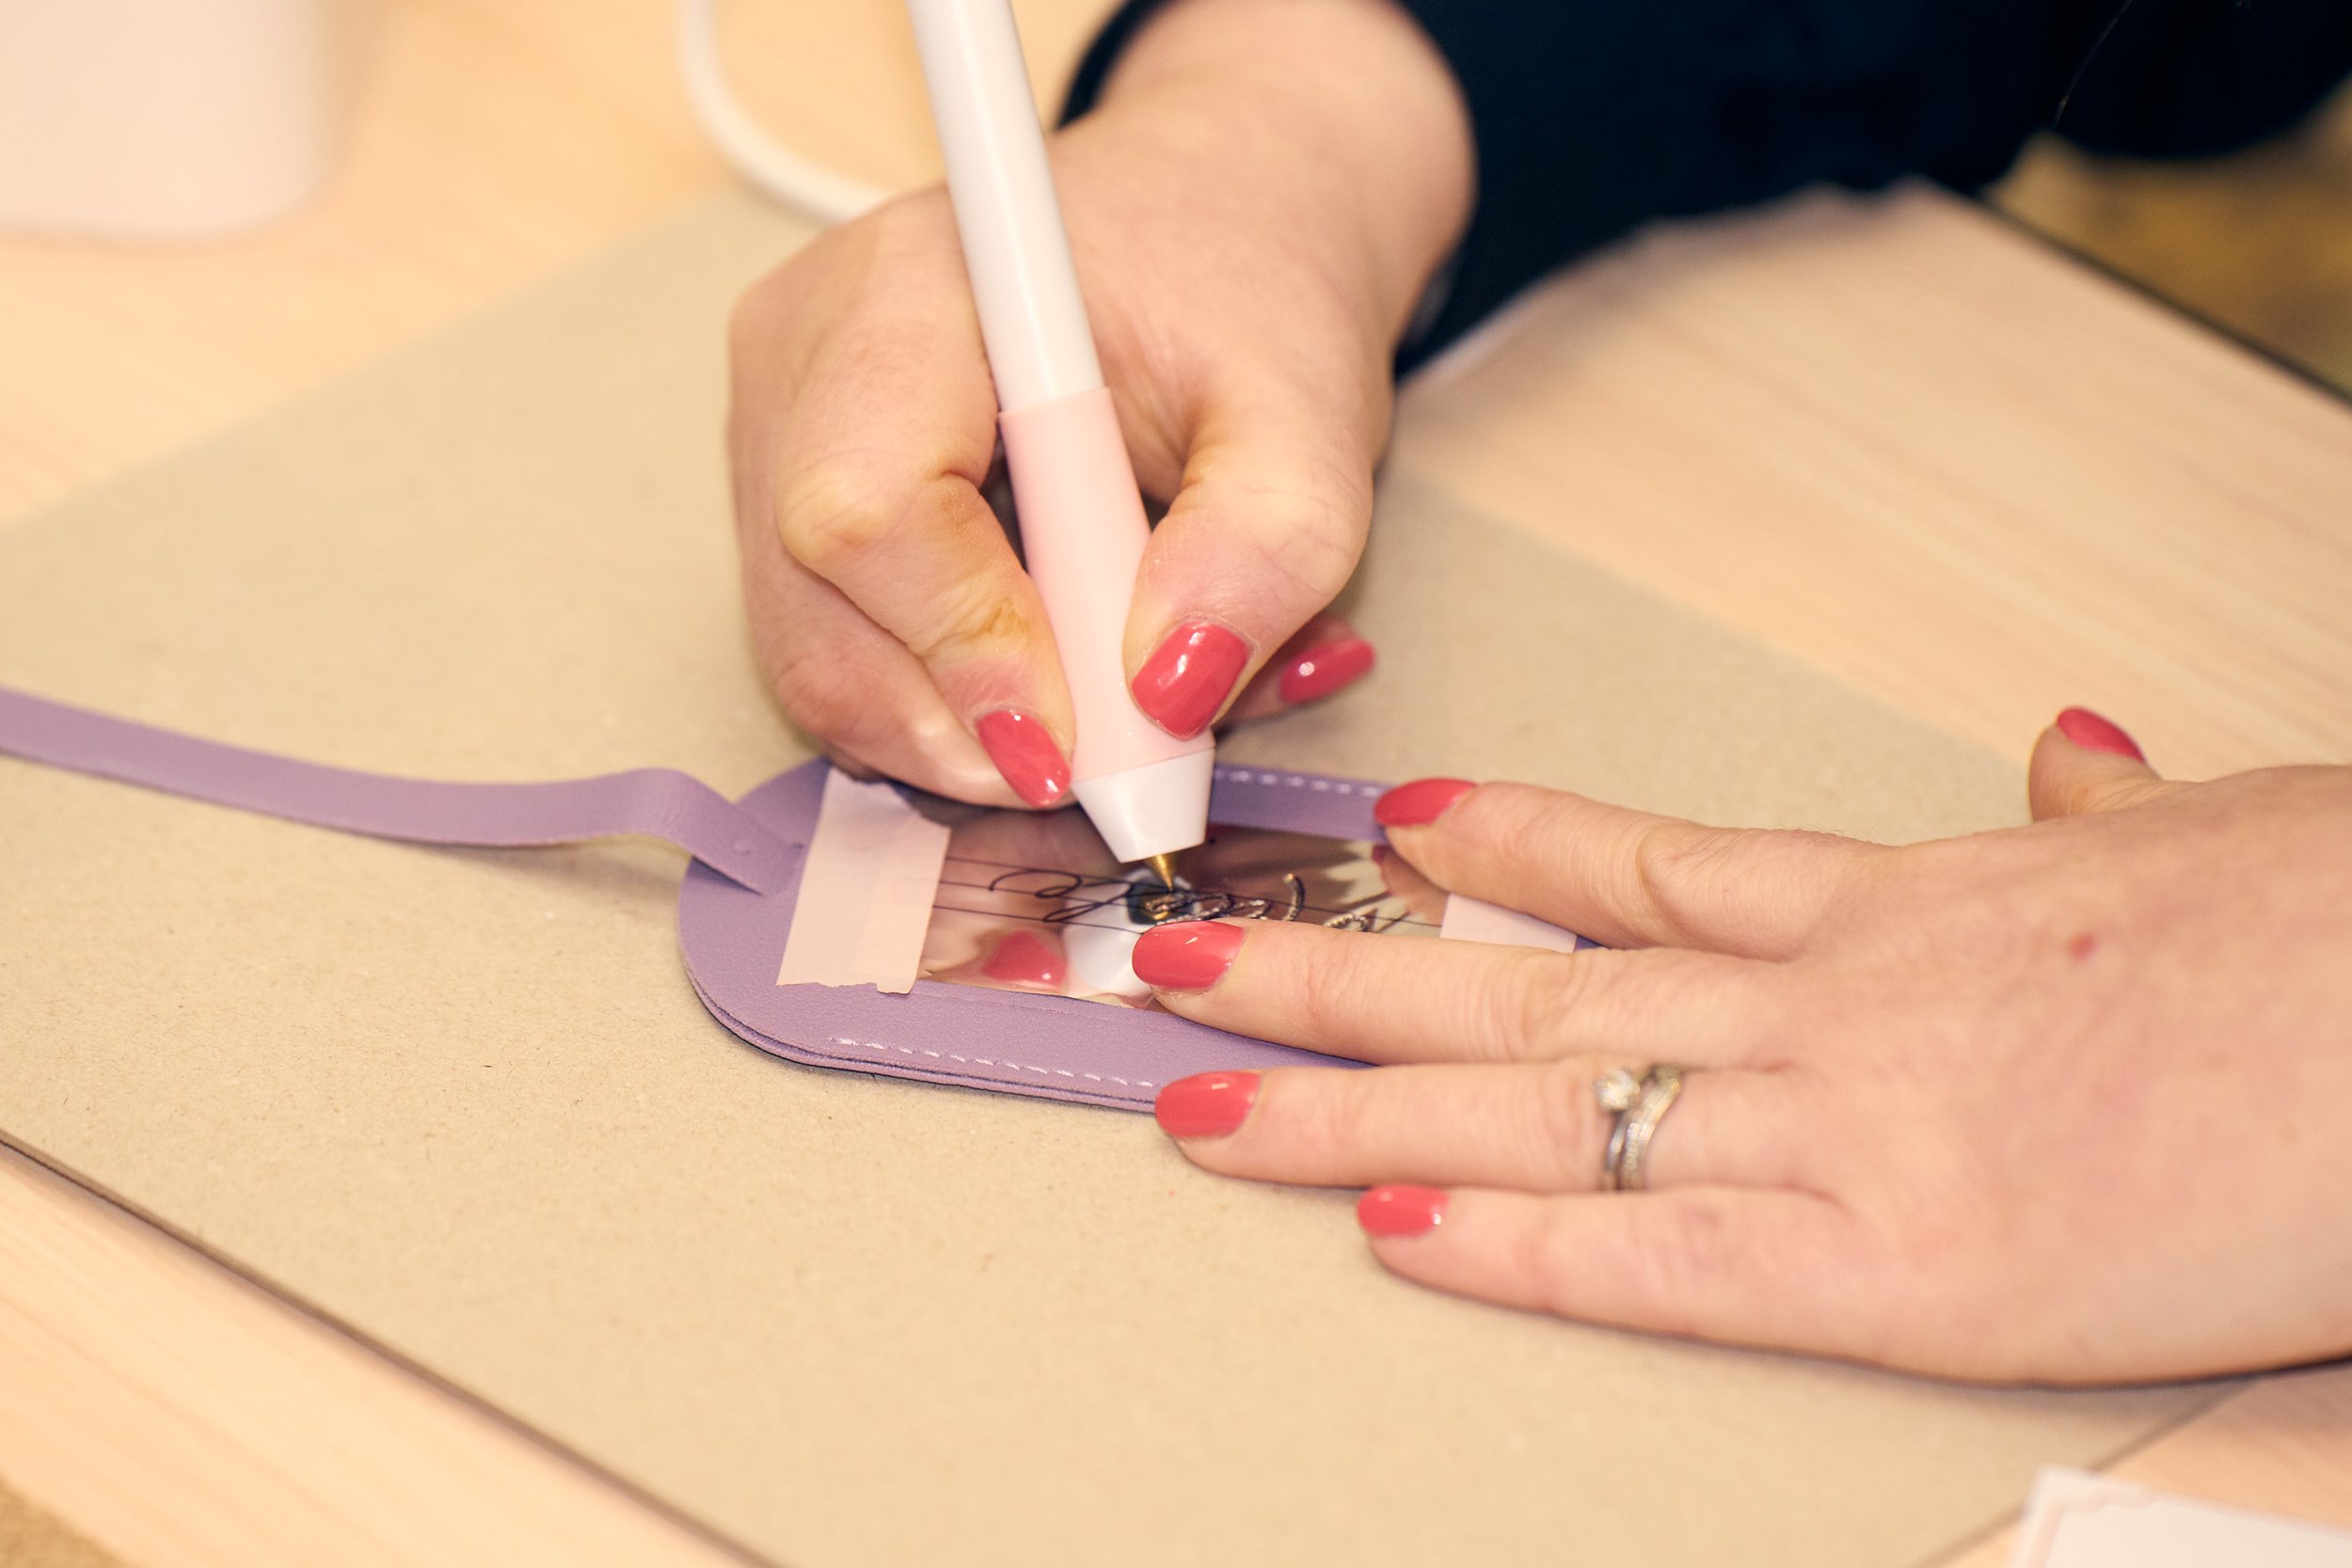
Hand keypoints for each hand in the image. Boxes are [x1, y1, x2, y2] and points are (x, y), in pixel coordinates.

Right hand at [727, 0, 1469, 805]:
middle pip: (816, 609)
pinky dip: (945, 713)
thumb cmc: (1242, 295)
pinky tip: (1048, 683)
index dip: (963, 646)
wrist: (1205, 230)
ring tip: (1100, 721)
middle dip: (959, 729)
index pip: (867, 503)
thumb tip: (1169, 695)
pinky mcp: (788, 504)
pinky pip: (836, 656)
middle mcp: (803, 355)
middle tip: (1103, 776)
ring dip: (958, 737)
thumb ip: (1267, 547)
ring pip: (816, 658)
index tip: (1073, 744)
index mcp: (908, 289)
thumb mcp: (1311, 415)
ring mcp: (773, 433)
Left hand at [1126, 710, 2351, 1383]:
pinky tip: (1390, 1232)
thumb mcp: (2206, 837)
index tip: (1385, 838)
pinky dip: (1519, 1244)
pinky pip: (1663, 1252)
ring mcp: (1849, 1128)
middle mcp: (1828, 1002)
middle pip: (1521, 983)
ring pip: (1540, 1104)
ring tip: (1196, 1105)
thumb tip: (2062, 755)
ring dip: (1346, 1110)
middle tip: (1173, 962)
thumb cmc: (2342, 932)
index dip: (1496, 852)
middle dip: (1325, 979)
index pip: (1642, 863)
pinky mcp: (1908, 1268)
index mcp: (1899, 898)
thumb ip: (2095, 812)